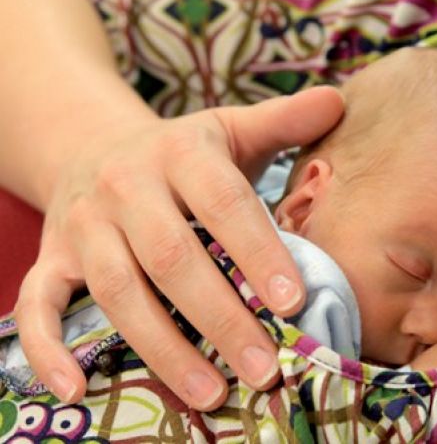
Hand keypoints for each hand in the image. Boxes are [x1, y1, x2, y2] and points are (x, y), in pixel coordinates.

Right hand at [14, 87, 343, 409]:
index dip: (257, 251)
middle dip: (220, 316)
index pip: (223, 202)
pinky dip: (49, 351)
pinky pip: (38, 306)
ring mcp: (83, 225)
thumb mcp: (229, 128)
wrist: (93, 144)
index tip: (293, 301)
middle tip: (264, 367)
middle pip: (172, 257)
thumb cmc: (180, 152)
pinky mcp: (50, 258)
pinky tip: (77, 392)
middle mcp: (126, 186)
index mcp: (180, 153)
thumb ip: (283, 120)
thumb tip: (338, 102)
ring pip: (118, 291)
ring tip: (212, 393)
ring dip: (164, 348)